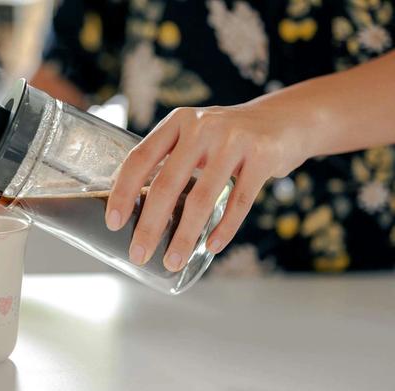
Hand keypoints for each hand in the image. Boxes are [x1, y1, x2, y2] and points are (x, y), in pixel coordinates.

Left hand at [105, 102, 312, 271]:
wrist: (285, 120)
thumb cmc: (229, 138)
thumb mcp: (195, 136)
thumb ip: (170, 161)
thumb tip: (137, 207)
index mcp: (177, 122)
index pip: (139, 158)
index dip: (123, 192)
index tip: (114, 223)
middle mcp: (201, 127)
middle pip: (166, 184)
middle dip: (149, 226)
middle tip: (138, 253)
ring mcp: (233, 141)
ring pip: (201, 199)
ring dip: (184, 236)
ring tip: (173, 261)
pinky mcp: (262, 157)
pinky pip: (239, 202)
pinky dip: (224, 229)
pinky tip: (211, 248)